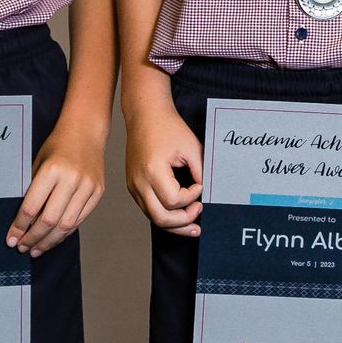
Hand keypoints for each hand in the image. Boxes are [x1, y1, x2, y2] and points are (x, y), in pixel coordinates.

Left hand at [11, 122, 104, 254]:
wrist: (86, 131)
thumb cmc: (57, 146)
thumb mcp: (38, 164)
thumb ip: (32, 191)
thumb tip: (22, 224)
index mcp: (52, 170)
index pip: (31, 207)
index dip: (19, 227)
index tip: (11, 239)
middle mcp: (72, 179)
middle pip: (49, 220)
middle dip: (33, 238)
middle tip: (22, 248)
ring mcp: (88, 186)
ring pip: (66, 225)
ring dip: (49, 241)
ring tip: (36, 249)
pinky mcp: (98, 192)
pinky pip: (80, 219)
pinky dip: (65, 232)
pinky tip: (54, 238)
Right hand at [124, 101, 202, 235]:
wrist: (145, 116)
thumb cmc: (168, 128)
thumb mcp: (191, 148)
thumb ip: (200, 172)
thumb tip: (207, 192)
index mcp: (152, 171)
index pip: (173, 200)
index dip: (191, 197)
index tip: (200, 184)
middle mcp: (139, 182)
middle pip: (160, 218)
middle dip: (183, 221)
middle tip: (199, 214)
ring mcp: (134, 186)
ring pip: (153, 218)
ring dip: (174, 224)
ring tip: (193, 226)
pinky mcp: (134, 187)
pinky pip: (149, 209)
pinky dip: (165, 214)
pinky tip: (180, 215)